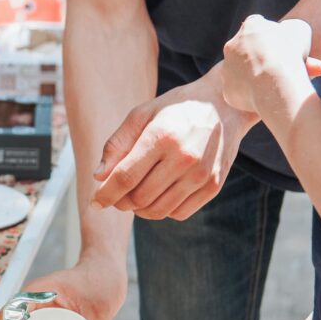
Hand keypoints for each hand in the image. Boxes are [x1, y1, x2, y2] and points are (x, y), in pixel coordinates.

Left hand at [89, 65, 256, 220]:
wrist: (225, 106)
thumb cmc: (176, 109)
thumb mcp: (143, 114)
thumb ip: (117, 144)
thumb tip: (99, 176)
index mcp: (162, 136)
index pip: (125, 177)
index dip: (106, 194)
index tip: (95, 202)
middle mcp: (184, 158)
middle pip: (139, 198)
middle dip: (121, 202)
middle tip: (117, 196)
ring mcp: (201, 174)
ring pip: (158, 211)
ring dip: (139, 210)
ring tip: (136, 196)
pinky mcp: (214, 186)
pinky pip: (179, 213)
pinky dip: (163, 210)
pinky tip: (160, 195)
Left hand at [222, 16, 320, 113]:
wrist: (276, 83)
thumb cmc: (291, 54)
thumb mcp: (300, 32)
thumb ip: (291, 29)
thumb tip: (287, 34)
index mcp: (250, 27)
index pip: (259, 28)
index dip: (271, 39)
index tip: (281, 48)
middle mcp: (232, 45)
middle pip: (246, 51)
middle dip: (259, 57)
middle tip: (277, 67)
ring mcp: (226, 69)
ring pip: (241, 72)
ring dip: (253, 76)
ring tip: (272, 84)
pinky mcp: (227, 90)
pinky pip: (241, 92)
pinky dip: (251, 94)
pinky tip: (264, 96)